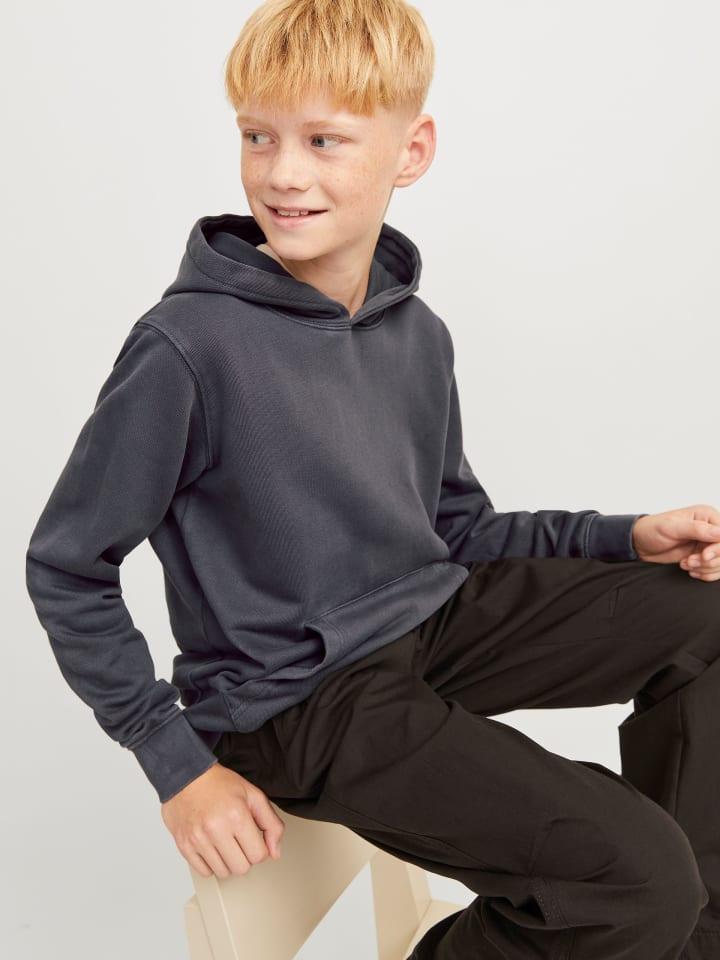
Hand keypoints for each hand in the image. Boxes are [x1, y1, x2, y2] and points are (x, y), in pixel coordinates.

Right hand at [160, 762, 284, 878]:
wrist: (186, 776)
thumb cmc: (219, 784)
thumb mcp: (253, 795)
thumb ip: (271, 823)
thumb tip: (274, 852)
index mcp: (237, 815)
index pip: (258, 855)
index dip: (260, 849)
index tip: (254, 840)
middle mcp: (216, 829)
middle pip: (241, 868)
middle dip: (245, 857)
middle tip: (240, 842)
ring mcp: (198, 839)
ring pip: (223, 873)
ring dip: (228, 862)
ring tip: (226, 843)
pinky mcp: (184, 845)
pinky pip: (204, 872)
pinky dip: (211, 864)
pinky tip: (213, 848)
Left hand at [632, 505, 719, 580]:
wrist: (641, 543)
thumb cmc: (652, 530)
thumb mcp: (672, 527)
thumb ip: (697, 529)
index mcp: (707, 516)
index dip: (718, 549)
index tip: (704, 555)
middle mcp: (712, 529)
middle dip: (710, 561)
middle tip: (689, 561)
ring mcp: (709, 544)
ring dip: (706, 568)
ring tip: (686, 564)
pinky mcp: (704, 557)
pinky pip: (716, 570)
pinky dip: (705, 574)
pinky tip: (690, 570)